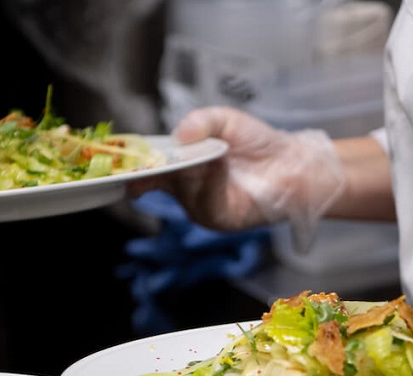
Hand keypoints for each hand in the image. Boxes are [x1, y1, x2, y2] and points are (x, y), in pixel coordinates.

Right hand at [128, 107, 345, 250]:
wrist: (292, 163)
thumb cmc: (258, 143)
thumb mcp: (225, 120)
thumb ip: (201, 121)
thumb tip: (178, 134)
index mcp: (181, 165)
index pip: (148, 169)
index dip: (132, 166)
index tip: (120, 160)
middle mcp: (186, 188)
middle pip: (158, 181)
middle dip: (153, 167)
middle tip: (151, 154)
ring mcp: (201, 205)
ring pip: (182, 190)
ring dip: (189, 171)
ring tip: (206, 153)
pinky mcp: (220, 218)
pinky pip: (206, 203)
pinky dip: (209, 183)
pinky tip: (218, 166)